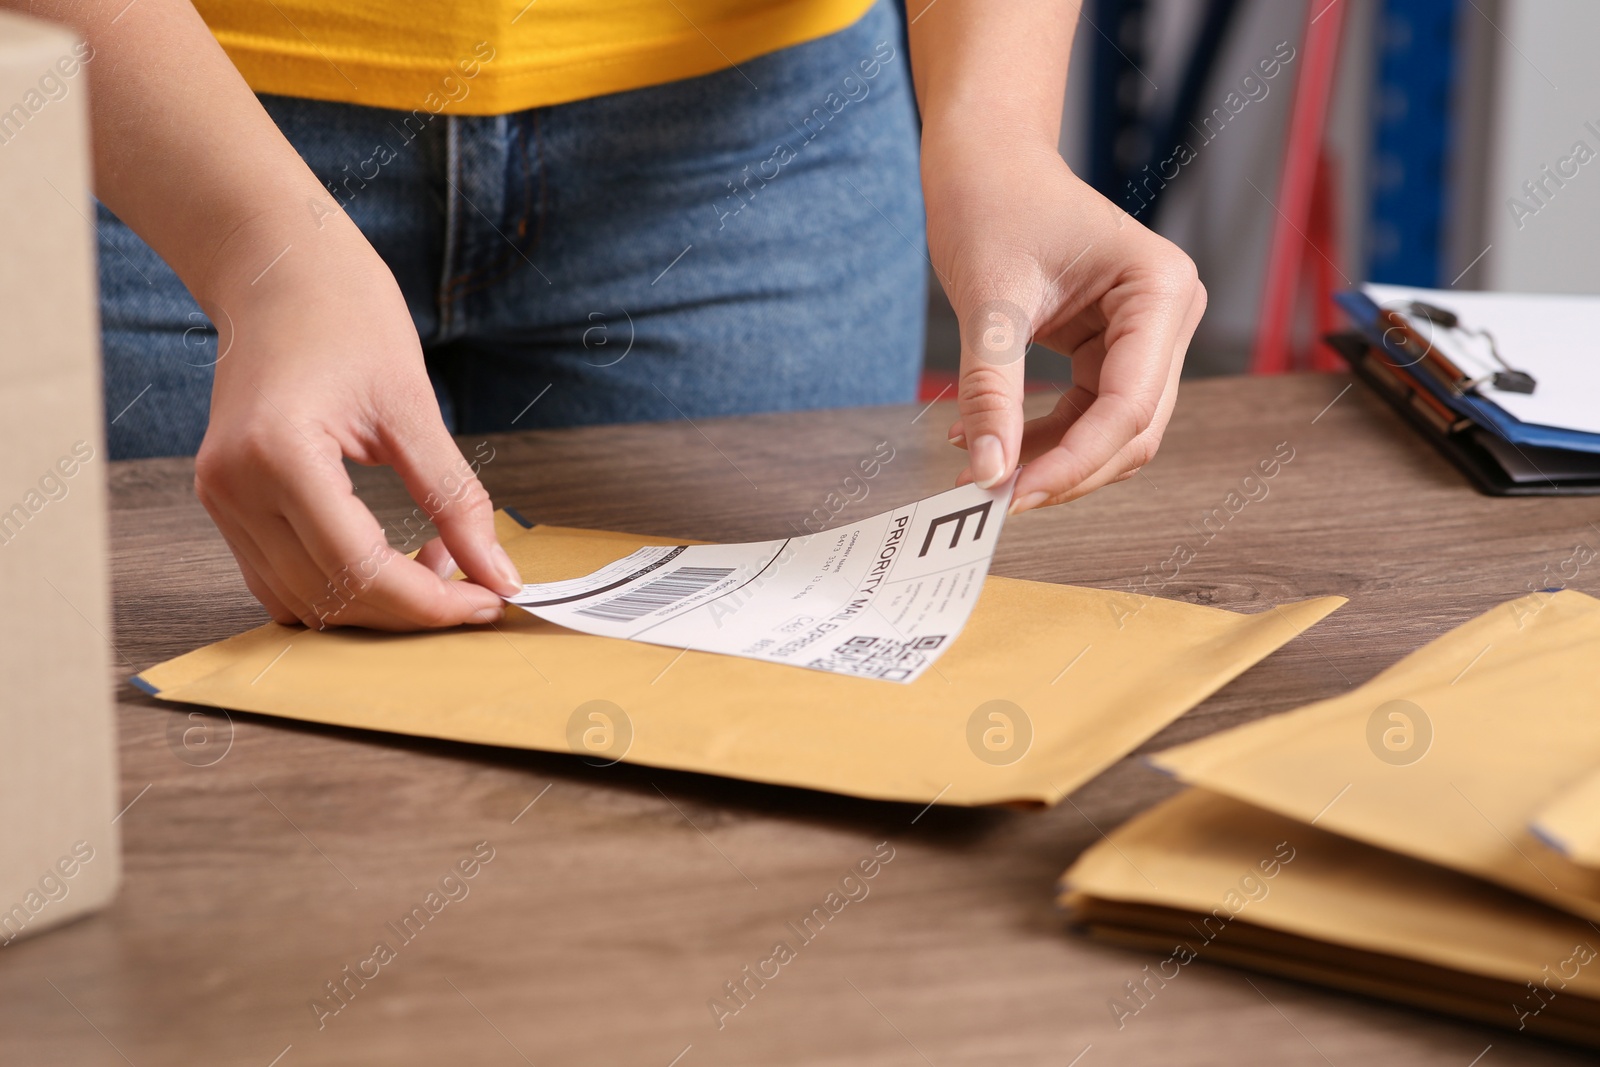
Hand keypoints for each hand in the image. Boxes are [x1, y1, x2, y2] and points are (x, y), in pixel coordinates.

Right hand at [193, 224, 521, 629]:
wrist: (276, 267)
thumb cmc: (343, 312)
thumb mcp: (415, 406)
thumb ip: (455, 498)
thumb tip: (498, 573)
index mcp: (279, 456)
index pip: (360, 570)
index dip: (430, 603)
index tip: (488, 601)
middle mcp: (235, 486)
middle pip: (331, 596)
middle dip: (410, 608)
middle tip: (475, 583)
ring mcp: (221, 497)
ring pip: (302, 600)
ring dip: (376, 602)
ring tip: (436, 558)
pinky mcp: (225, 501)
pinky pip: (280, 577)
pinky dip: (339, 585)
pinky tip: (389, 554)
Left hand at [924, 137, 1205, 513]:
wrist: (985, 159)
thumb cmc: (992, 200)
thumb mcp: (988, 298)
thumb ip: (992, 391)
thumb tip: (988, 473)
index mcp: (1159, 290)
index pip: (1131, 406)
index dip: (1073, 461)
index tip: (1010, 495)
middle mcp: (1167, 314)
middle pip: (1132, 431)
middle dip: (1065, 471)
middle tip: (992, 498)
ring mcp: (1146, 336)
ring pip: (1113, 435)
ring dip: (1052, 463)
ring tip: (979, 470)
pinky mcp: (1113, 350)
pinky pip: (1088, 417)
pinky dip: (1043, 439)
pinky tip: (986, 441)